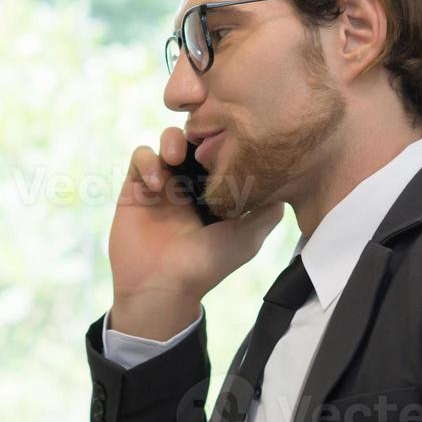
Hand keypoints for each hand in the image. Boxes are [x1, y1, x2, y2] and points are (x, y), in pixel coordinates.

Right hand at [108, 126, 283, 334]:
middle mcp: (190, 184)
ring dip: (172, 140)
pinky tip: (157, 184)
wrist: (161, 288)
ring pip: (168, 141)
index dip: (227, 141)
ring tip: (175, 157)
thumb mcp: (247, 240)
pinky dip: (148, 161)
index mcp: (216, 192)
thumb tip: (285, 187)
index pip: (222, 152)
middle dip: (199, 133)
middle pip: (196, 139)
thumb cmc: (206, 266)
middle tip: (201, 143)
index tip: (232, 142)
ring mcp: (163, 184)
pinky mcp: (136, 188)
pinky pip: (140, 157)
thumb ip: (267, 213)